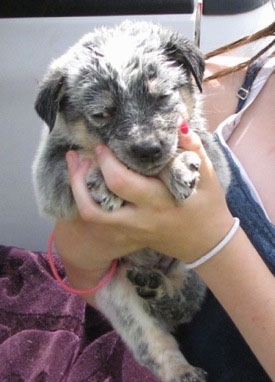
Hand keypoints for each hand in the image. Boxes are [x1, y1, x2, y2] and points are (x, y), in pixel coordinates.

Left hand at [54, 124, 233, 277]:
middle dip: (83, 174)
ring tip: (74, 168)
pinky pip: (98, 221)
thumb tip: (177, 121)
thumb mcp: (207, 176)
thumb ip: (192, 148)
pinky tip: (85, 183)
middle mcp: (141, 219)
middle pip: (99, 203)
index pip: (123, 182)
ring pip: (92, 215)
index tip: (104, 144)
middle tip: (86, 152)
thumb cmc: (208, 205)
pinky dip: (87, 201)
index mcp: (160, 202)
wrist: (206, 242)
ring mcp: (132, 231)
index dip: (107, 161)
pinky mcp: (128, 235)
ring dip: (77, 191)